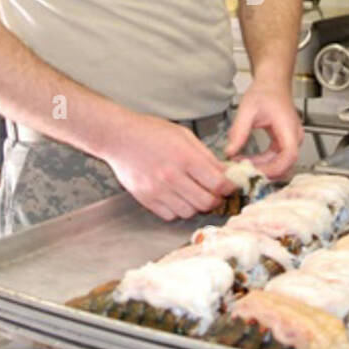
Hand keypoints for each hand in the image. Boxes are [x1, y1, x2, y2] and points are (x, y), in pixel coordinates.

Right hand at [102, 114, 238, 220]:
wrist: (118, 137)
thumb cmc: (151, 132)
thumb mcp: (184, 135)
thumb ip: (206, 155)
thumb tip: (224, 172)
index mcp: (185, 157)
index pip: (218, 183)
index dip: (229, 187)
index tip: (230, 186)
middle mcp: (172, 176)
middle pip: (206, 202)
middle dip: (216, 199)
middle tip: (215, 193)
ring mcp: (158, 190)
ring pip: (189, 212)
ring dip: (196, 206)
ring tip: (194, 194)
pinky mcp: (146, 199)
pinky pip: (170, 215)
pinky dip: (177, 210)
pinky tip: (177, 197)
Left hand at [225, 79, 301, 179]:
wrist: (272, 83)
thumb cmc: (265, 92)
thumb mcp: (247, 110)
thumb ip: (239, 132)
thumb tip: (230, 152)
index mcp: (288, 128)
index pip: (289, 156)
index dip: (274, 168)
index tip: (256, 172)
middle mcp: (294, 137)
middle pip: (285, 164)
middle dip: (264, 171)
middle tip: (243, 173)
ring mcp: (290, 141)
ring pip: (280, 164)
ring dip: (262, 168)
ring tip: (241, 166)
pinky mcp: (284, 142)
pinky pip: (275, 159)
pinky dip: (262, 162)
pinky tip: (246, 160)